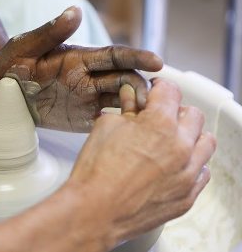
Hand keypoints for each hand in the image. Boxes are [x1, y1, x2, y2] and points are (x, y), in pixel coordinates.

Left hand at [0, 6, 162, 131]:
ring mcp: (86, 98)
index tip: (157, 63)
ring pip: (121, 101)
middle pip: (124, 80)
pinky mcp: (81, 117)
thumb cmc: (9, 62)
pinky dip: (120, 127)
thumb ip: (50, 32)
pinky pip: (106, 122)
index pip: (114, 55)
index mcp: (80, 57)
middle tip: (150, 104)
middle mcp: (88, 77)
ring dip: (135, 108)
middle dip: (141, 89)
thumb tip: (74, 11)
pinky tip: (129, 135)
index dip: (136, 58)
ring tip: (145, 121)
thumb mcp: (26, 46)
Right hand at [66, 78, 215, 248]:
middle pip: (193, 115)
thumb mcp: (105, 128)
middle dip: (176, 111)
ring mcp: (187, 175)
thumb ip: (125, 110)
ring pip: (205, 143)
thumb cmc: (96, 173)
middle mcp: (180, 148)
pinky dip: (192, 164)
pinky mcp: (186, 197)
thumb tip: (131, 101)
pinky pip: (202, 173)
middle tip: (160, 117)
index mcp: (159, 125)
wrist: (94, 212)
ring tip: (171, 141)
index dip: (160, 88)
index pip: (171, 92)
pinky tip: (174, 166)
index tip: (156, 92)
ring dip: (190, 137)